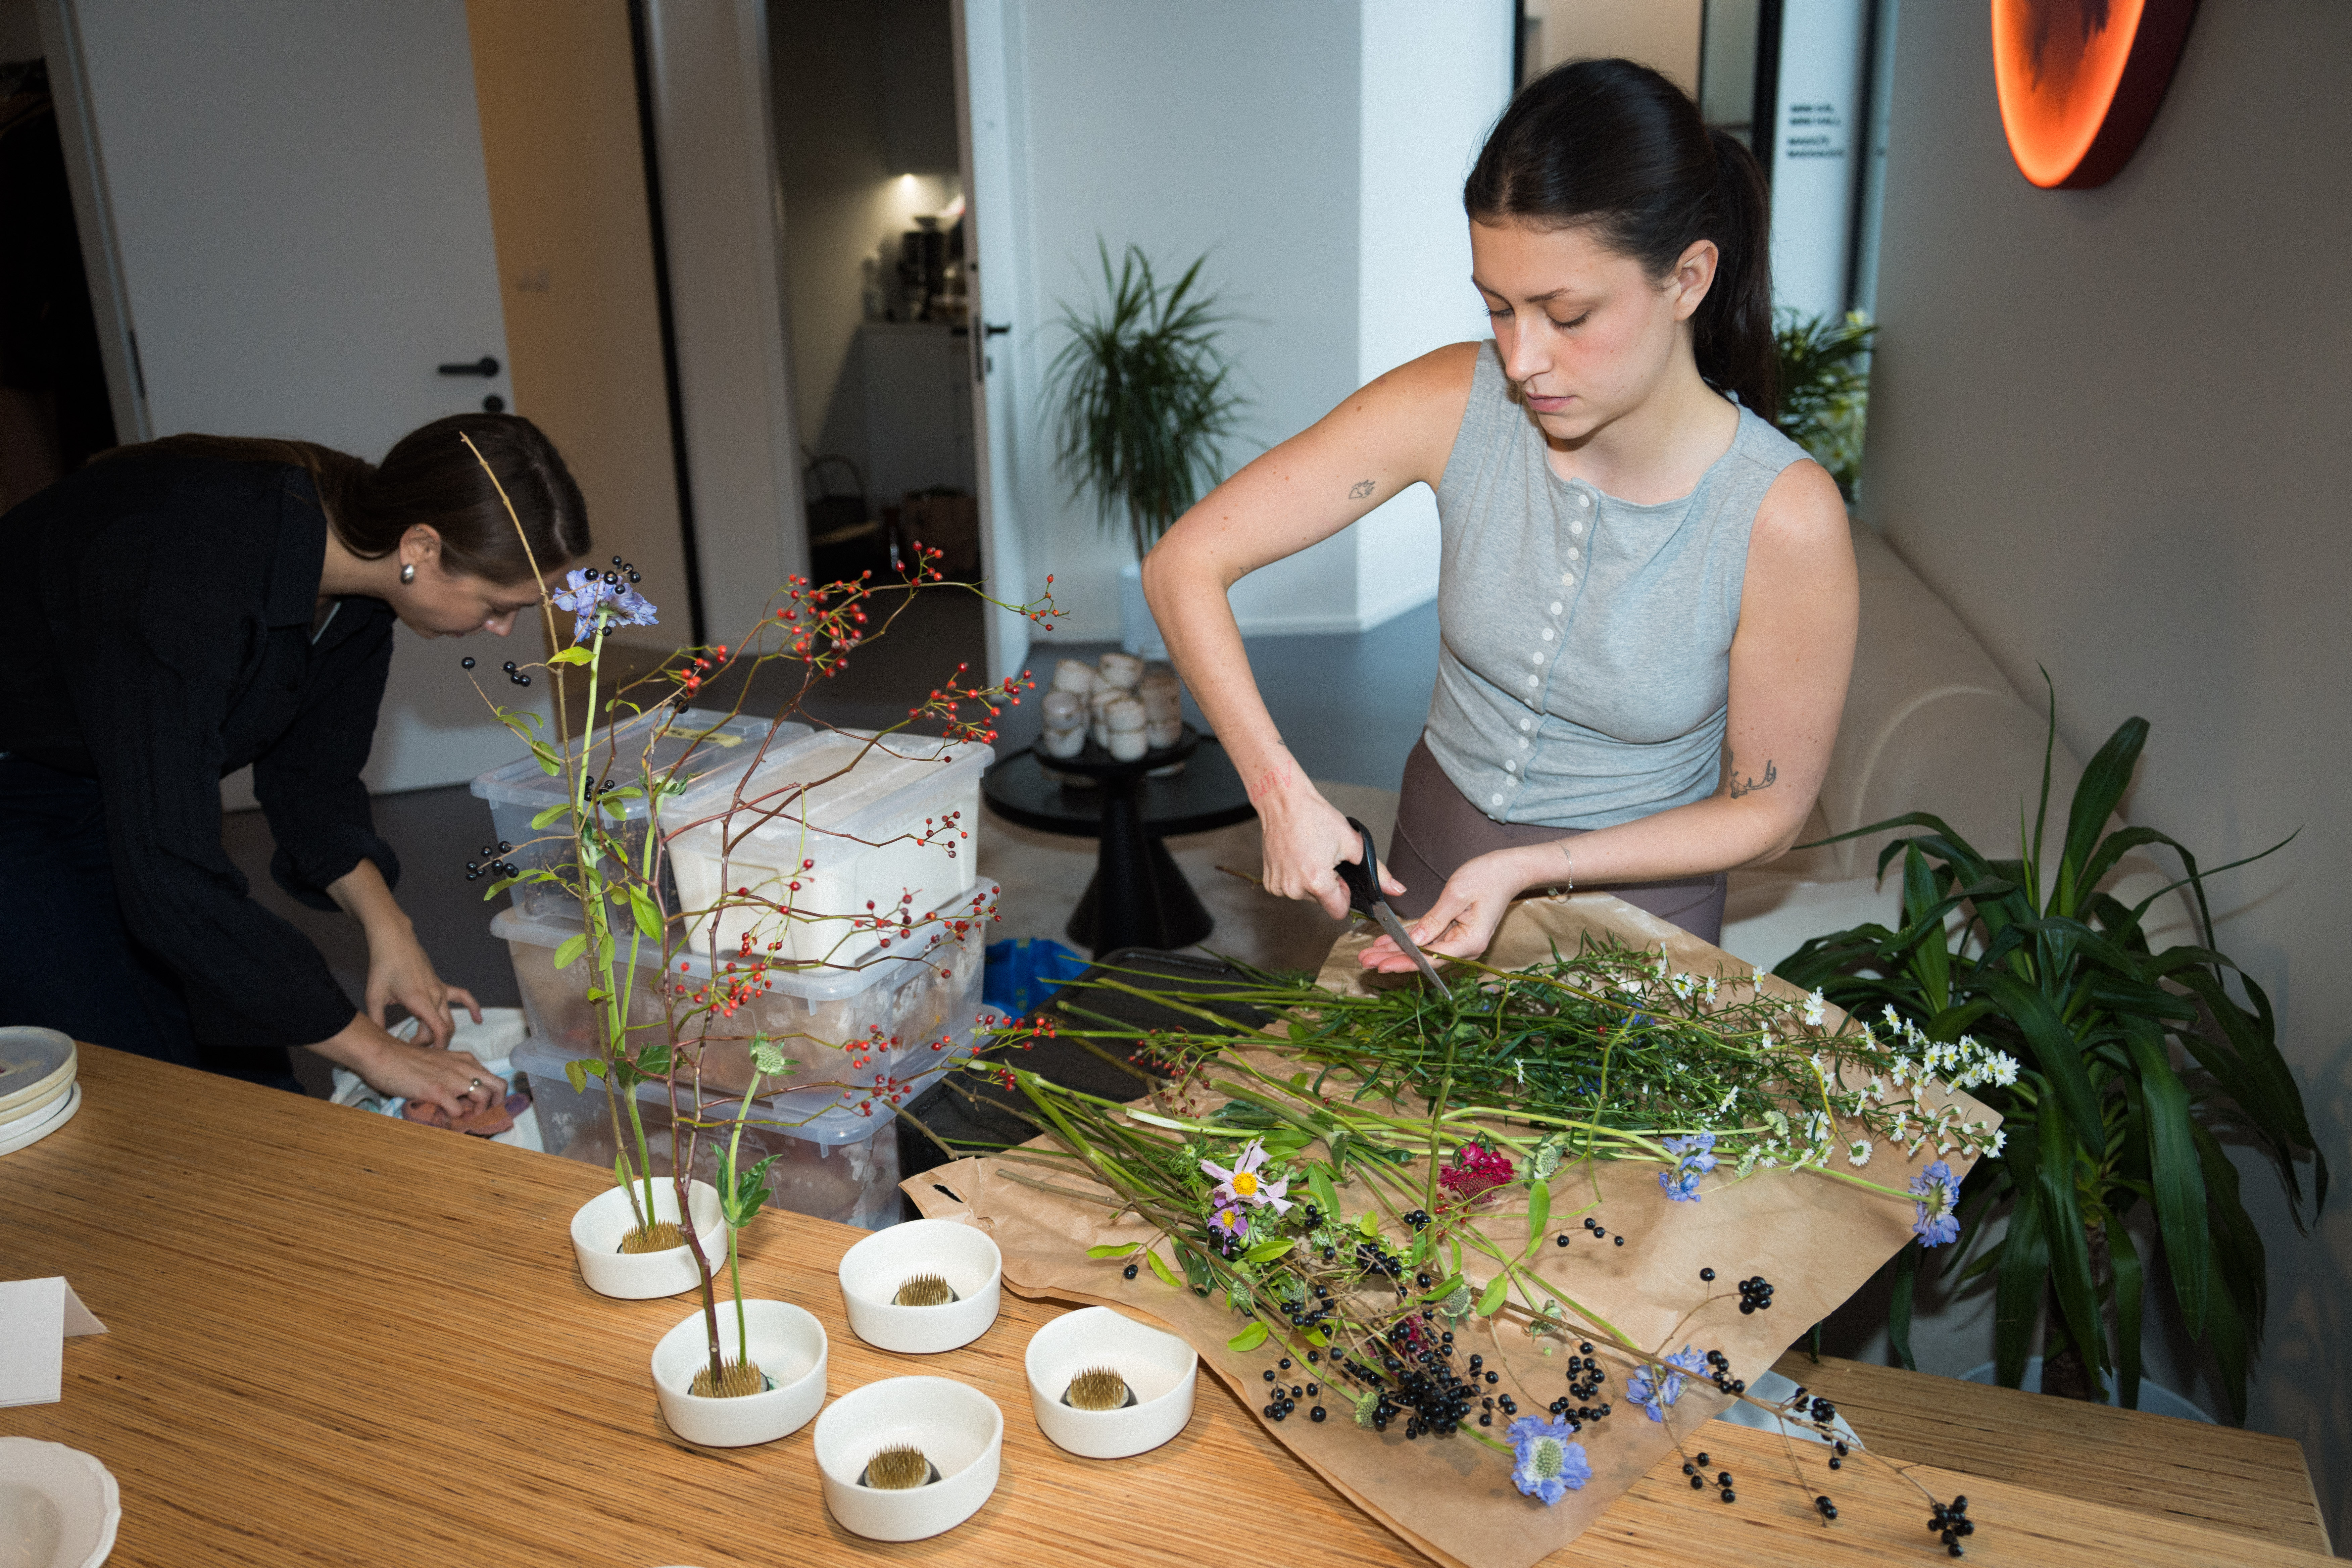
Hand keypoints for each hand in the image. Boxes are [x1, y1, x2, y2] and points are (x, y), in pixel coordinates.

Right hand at [312, 1013, 505, 1120]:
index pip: (494, 1079)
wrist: (381, 1054)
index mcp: (465, 1060)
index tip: (482, 1109)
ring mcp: (452, 1078)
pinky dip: (454, 1120)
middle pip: (499, 1087)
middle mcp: (464, 1067)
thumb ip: (452, 1075)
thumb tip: (460, 1098)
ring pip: (484, 1098)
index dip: (493, 1097)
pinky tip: (443, 1119)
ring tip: (462, 1120)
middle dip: (495, 1106)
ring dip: (477, 1114)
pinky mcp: (437, 1090)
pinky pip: (458, 1111)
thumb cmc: (405, 1060)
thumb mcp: (438, 1063)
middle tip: (480, 1117)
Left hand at [364, 923, 481, 1049]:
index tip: (415, 1052)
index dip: (432, 1046)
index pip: (439, 1031)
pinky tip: (478, 1019)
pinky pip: (463, 997)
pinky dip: (473, 1008)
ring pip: (449, 1018)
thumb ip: (376, 1020)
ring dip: (441, 1032)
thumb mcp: (374, 997)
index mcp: (420, 1001)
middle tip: (411, 1045)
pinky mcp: (441, 984)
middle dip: (431, 1042)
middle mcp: (435, 996)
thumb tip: (377, 1039)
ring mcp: (441, 989)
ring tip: (427, 1039)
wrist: (394, 941)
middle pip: (443, 1028)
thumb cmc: (383, 966)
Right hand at [1255, 773, 1402, 918]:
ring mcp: (1279, 886)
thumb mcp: (1353, 843)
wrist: (1284, 802)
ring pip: (1305, 896)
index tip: (1341, 877)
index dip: (1344, 895)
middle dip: (1327, 885)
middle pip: (1322, 902)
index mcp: (1317, 882)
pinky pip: (1289, 888)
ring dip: (1311, 881)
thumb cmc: (1315, 817)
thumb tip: (1398, 889)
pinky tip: (1296, 857)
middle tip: (1324, 858)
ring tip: (1309, 854)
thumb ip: (1378, 871)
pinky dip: (1295, 877)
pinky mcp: (1269, 881)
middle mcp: (1295, 889)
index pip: (1338, 911)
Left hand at [1359, 846, 1533, 972]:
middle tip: (1364, 960)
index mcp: (1469, 941)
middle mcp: (1466, 947)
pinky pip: (1429, 941)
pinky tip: (1387, 942)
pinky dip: (1408, 941)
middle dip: (1393, 960)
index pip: (1431, 958)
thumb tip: (1413, 942)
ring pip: (1423, 952)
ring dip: (1396, 952)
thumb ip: (1434, 921)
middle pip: (1424, 959)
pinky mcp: (1456, 933)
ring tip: (1369, 954)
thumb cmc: (1487, 877)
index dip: (1403, 963)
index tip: (1380, 964)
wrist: (1509, 870)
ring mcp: (1461, 941)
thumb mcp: (1456, 895)